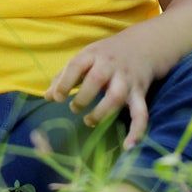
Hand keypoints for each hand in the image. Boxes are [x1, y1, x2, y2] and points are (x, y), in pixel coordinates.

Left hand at [44, 31, 161, 149]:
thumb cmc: (106, 55)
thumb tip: (48, 97)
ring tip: (88, 121)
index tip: (58, 97)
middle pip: (97, 79)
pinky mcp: (140, 94)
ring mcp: (127, 80)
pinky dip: (137, 130)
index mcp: (94, 54)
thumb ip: (65, 76)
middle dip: (83, 97)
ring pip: (117, 97)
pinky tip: (128, 146)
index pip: (77, 65)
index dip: (65, 82)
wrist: (144, 46)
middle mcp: (111, 66)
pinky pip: (141, 113)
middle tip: (74, 108)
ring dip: (101, 113)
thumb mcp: (85, 57)